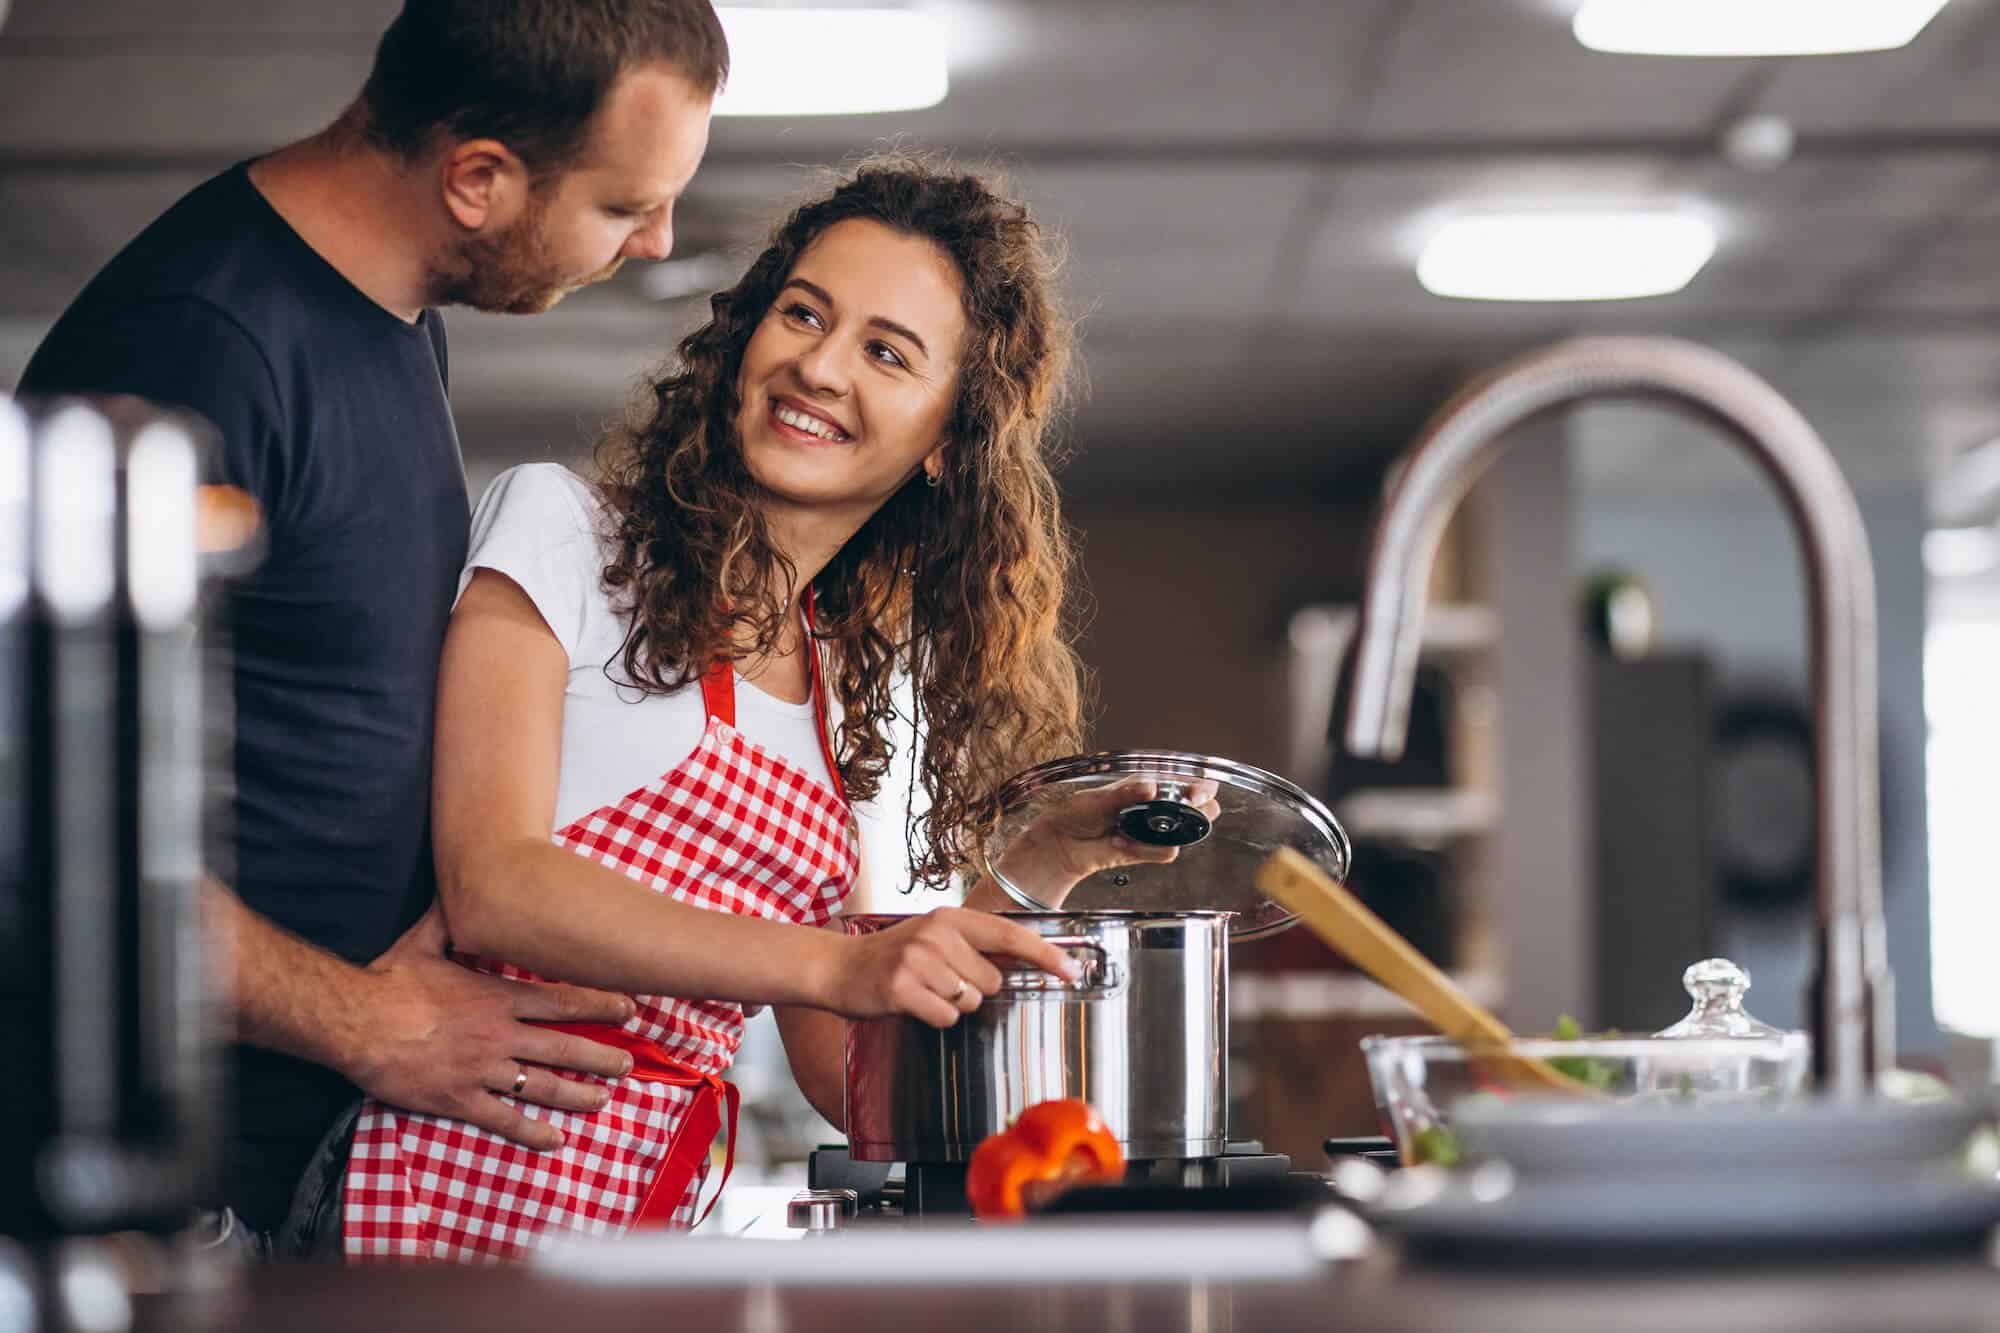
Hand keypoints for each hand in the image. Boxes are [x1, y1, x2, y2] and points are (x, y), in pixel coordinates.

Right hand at [345, 904, 638, 1149]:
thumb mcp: (423, 942)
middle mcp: (498, 1035)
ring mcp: (482, 1070)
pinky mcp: (459, 1100)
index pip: (562, 1000)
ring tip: (603, 1099)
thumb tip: (456, 887)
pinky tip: (555, 1140)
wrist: (355, 1022)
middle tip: (628, 1065)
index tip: (629, 1010)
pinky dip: (532, 1131)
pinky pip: (504, 1119)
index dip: (600, 1006)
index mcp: (496, 997)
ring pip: (542, 1086)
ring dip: (578, 1094)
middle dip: (601, 1057)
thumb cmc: (388, 982)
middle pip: (564, 1047)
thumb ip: (449, 921)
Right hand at [826, 907, 1082, 1027]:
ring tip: (923, 991)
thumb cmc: (890, 956)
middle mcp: (937, 934)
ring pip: (970, 1001)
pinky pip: (946, 1017)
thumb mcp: (933, 938)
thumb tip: (1024, 961)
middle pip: (992, 980)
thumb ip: (973, 945)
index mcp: (949, 918)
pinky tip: (912, 1004)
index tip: (1070, 970)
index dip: (1045, 954)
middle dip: (975, 990)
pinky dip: (934, 1017)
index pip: (1010, 934)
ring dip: (952, 1005)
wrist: (837, 967)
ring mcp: (918, 960)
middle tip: (942, 983)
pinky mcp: (902, 988)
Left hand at [993, 776, 1222, 903]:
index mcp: (1143, 786)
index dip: (1197, 784)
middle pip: (1193, 806)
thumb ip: (1126, 793)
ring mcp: (1150, 831)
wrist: (1059, 845)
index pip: (1181, 781)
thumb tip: (1152, 788)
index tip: (1202, 788)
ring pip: (1183, 832)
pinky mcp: (1143, 853)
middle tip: (1194, 805)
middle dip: (1199, 806)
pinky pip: (1162, 853)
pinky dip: (1148, 850)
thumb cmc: (1076, 813)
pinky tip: (1128, 844)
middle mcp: (1152, 808)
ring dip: (1174, 829)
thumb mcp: (1099, 798)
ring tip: (1152, 826)